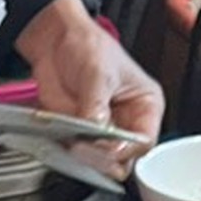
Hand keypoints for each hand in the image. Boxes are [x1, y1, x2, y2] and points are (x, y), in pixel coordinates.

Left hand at [17, 0, 163, 179]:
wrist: (55, 39)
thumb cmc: (88, 45)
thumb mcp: (98, 72)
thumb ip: (96, 105)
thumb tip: (96, 131)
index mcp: (145, 105)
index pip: (144, 141)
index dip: (127, 149)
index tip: (107, 147)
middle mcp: (126, 122)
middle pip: (123, 158)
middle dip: (104, 157)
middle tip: (85, 147)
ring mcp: (101, 130)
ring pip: (99, 161)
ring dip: (83, 156)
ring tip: (70, 140)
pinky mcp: (78, 133)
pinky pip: (75, 154)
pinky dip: (65, 152)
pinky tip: (60, 139)